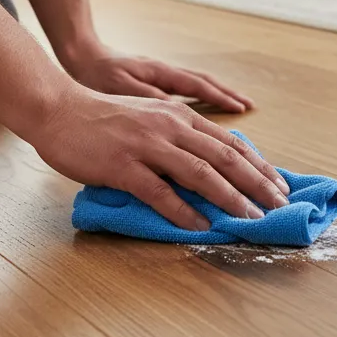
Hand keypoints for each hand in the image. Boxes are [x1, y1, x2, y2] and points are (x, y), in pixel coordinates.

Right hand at [31, 85, 289, 230]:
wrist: (57, 109)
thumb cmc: (101, 118)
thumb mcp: (148, 117)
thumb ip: (177, 136)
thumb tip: (208, 165)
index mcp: (178, 116)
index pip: (229, 142)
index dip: (259, 165)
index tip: (279, 185)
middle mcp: (169, 127)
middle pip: (224, 157)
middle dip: (257, 183)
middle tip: (279, 205)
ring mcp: (146, 145)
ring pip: (200, 173)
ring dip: (230, 198)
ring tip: (250, 218)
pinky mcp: (123, 165)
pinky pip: (160, 192)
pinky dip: (184, 211)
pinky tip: (201, 226)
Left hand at [63, 43, 253, 113]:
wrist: (78, 56)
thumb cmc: (95, 74)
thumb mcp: (118, 88)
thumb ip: (147, 98)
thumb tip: (178, 109)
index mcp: (159, 73)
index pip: (198, 86)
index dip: (220, 98)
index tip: (241, 109)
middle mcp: (164, 73)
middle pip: (205, 83)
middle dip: (228, 94)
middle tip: (249, 106)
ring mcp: (159, 77)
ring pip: (197, 85)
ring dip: (218, 94)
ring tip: (238, 105)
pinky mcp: (152, 83)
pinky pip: (185, 89)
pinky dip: (202, 96)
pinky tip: (207, 106)